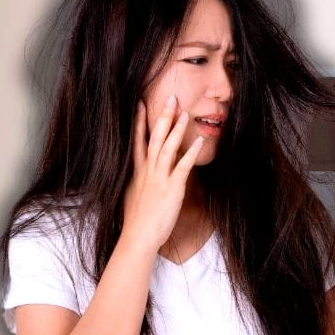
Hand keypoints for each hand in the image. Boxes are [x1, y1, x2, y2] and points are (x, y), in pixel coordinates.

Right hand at [121, 94, 204, 248]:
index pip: (138, 141)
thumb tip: (145, 177)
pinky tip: (199, 141)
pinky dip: (191, 153)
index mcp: (138, 172)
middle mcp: (147, 171)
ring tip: (184, 113)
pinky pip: (182, 167)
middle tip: (170, 97)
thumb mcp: (134, 196)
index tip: (141, 103)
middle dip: (162, 116)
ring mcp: (159, 179)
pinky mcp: (172, 189)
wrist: (137, 237)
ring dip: (176, 130)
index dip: (139, 121)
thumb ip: (141, 182)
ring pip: (167, 148)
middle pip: (154, 138)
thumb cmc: (137, 221)